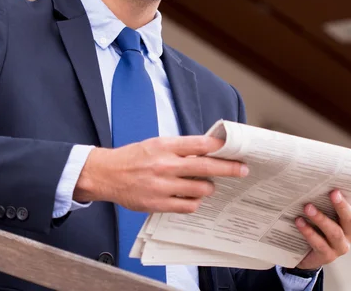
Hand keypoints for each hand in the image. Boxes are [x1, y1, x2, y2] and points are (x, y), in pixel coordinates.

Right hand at [73, 135, 248, 212]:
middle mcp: (166, 165)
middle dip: (229, 168)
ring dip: (208, 187)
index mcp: (165, 146)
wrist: (107, 174)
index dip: (220, 146)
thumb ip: (179, 148)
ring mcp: (163, 186)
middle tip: (243, 170)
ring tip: (206, 185)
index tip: (234, 148)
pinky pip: (188, 206)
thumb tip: (207, 151)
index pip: (200, 144)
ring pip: (200, 189)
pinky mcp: (158, 204)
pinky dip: (194, 202)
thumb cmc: (134, 157)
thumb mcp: (156, 144)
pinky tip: (191, 197)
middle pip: (206, 167)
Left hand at [295, 190, 350, 269]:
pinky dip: (309, 232)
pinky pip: (320, 244)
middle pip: (349, 219)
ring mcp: (340, 246)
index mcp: (350, 219)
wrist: (305, 253)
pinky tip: (299, 222)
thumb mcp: (322, 210)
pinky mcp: (327, 256)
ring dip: (321, 218)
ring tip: (308, 207)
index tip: (344, 183)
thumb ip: (323, 198)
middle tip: (333, 193)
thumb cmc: (315, 226)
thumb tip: (316, 177)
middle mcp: (349, 233)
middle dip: (341, 206)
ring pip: (335, 232)